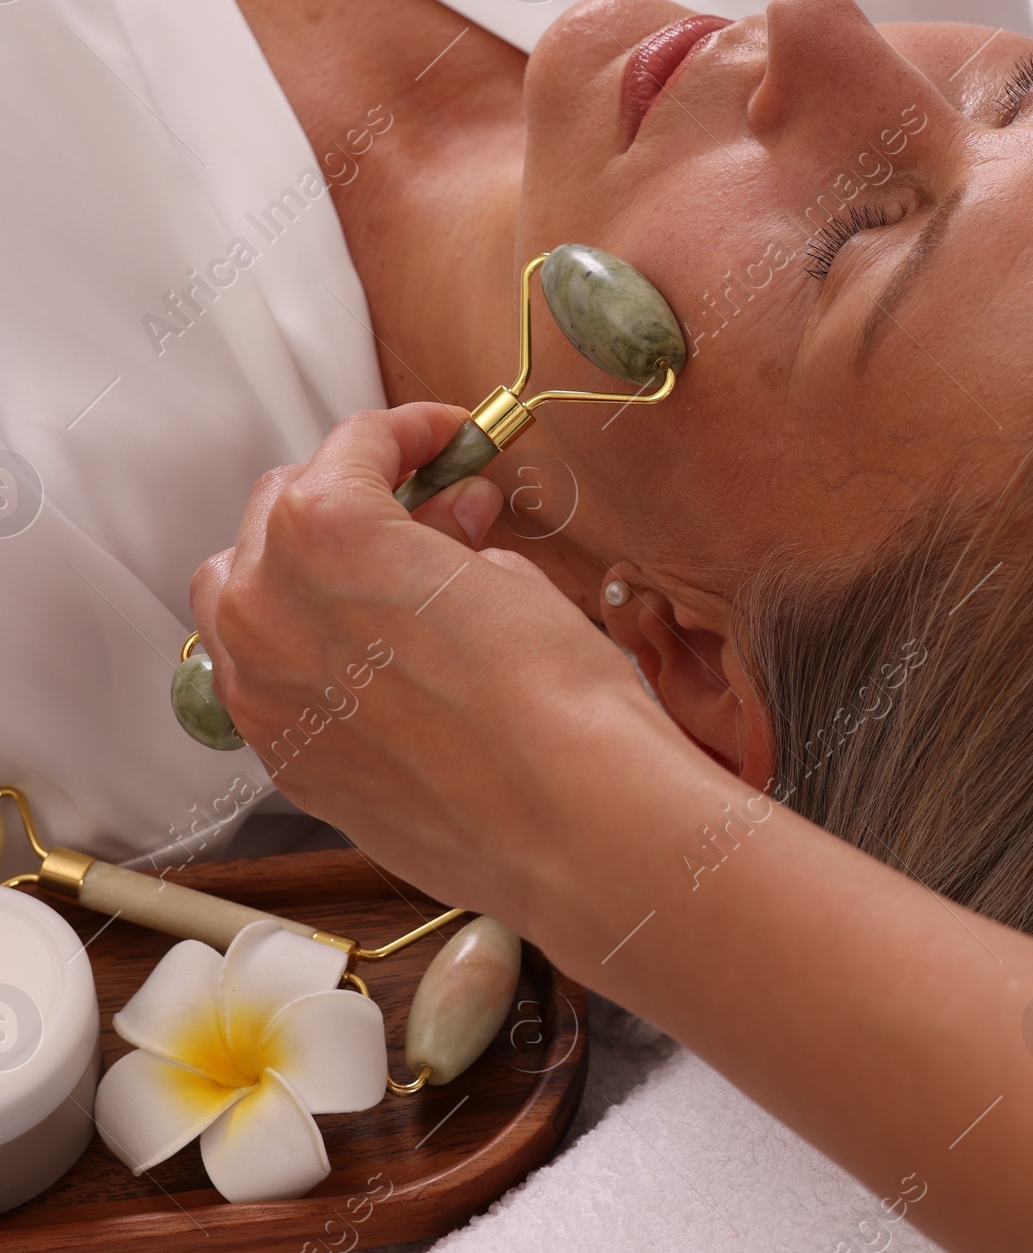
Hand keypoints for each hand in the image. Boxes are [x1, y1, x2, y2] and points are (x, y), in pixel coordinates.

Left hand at [190, 403, 708, 962]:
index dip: (411, 431)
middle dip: (352, 494)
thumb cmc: (553, 694)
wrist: (569, 821)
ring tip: (383, 579)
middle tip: (427, 505)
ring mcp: (262, 689)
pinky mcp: (281, 758)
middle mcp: (267, 605)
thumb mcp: (509, 579)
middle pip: (282, 510)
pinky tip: (369, 654)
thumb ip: (451, 543)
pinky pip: (261, 675)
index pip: (353, 446)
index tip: (445, 439)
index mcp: (323, 531)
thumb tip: (449, 527)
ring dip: (301, 569)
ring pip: (244, 594)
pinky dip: (300, 648)